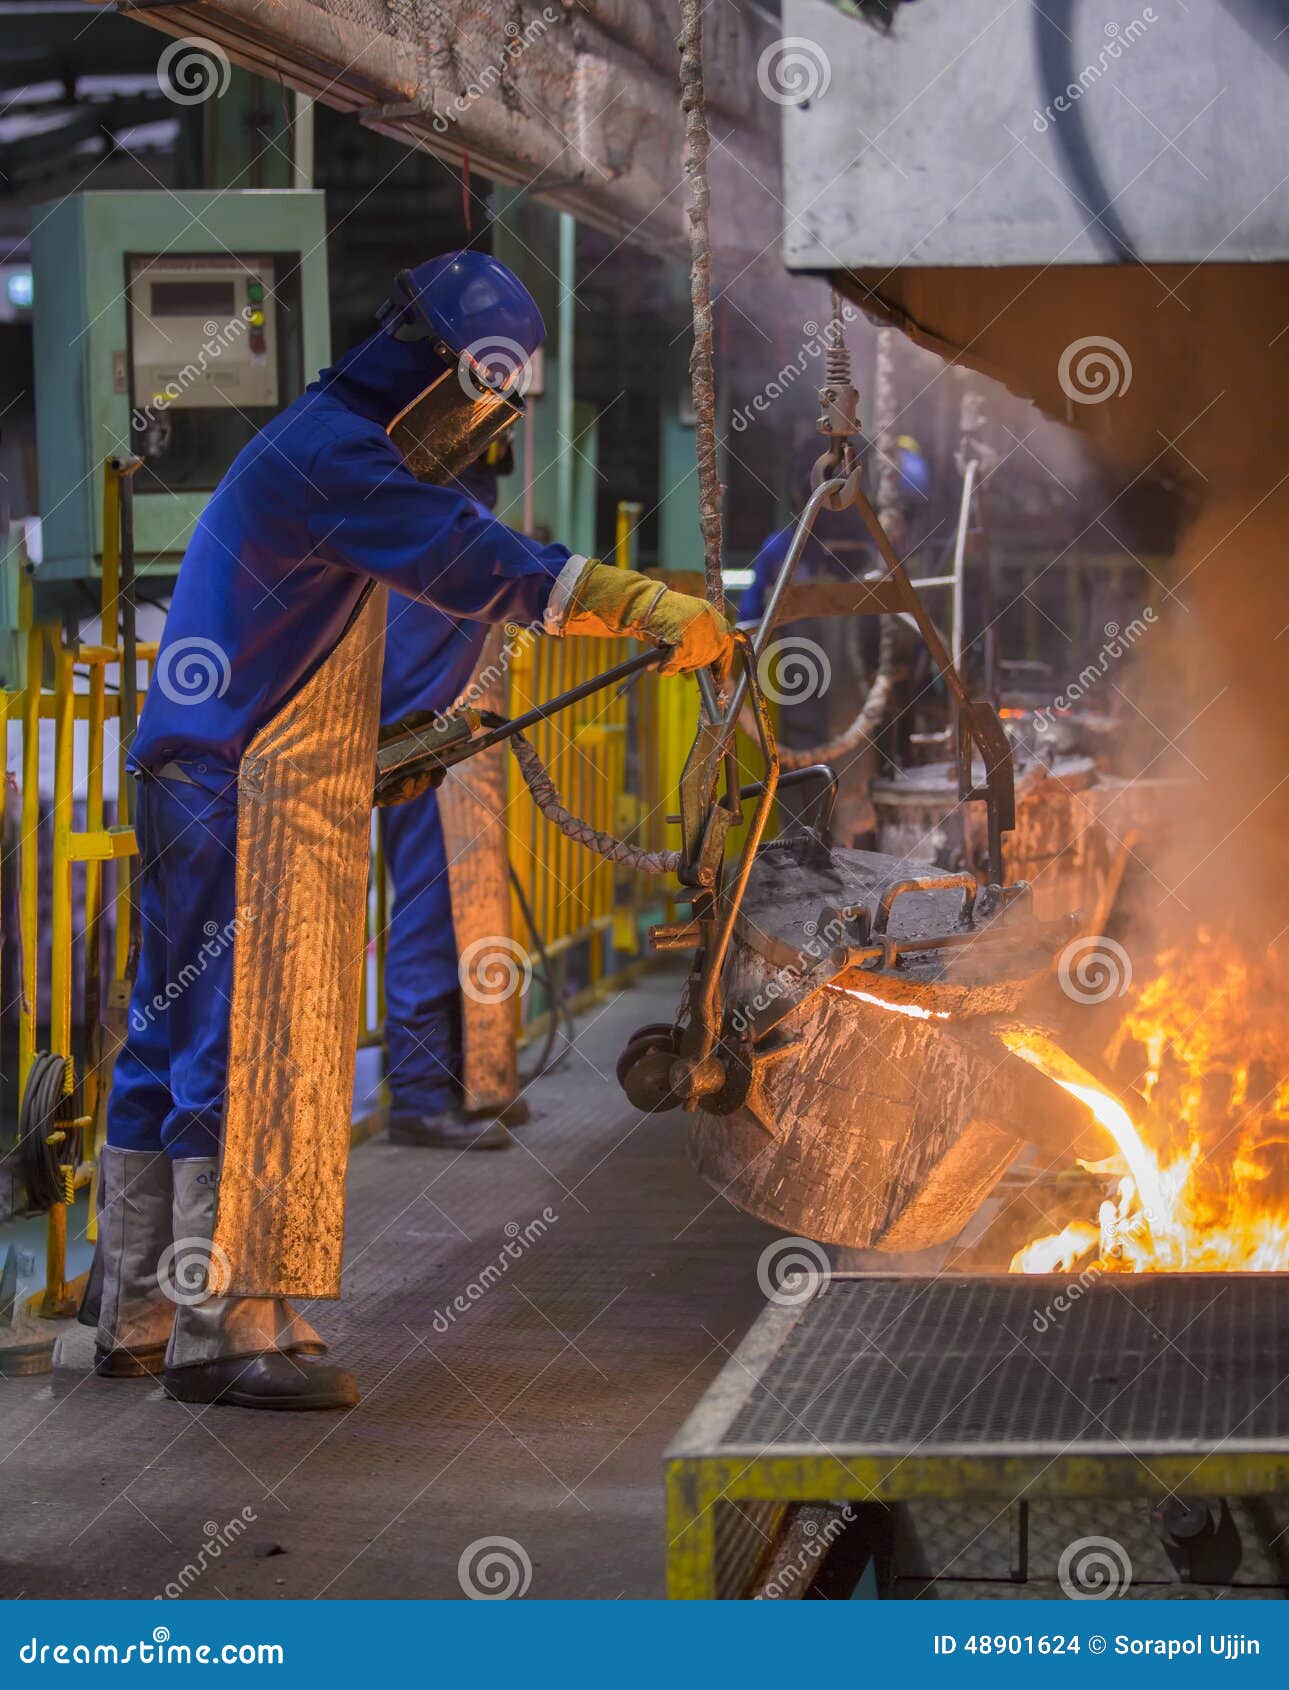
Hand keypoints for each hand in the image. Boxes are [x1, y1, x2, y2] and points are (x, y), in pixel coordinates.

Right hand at [561, 561, 733, 674]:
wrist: (642, 605)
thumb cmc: (659, 615)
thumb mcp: (687, 623)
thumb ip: (700, 638)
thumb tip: (709, 665)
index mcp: (712, 614)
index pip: (726, 643)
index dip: (722, 664)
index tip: (720, 680)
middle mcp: (710, 620)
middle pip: (710, 655)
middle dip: (694, 664)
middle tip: (678, 664)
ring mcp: (699, 628)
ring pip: (694, 660)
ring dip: (679, 666)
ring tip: (665, 662)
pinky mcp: (686, 638)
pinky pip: (679, 662)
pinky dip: (668, 667)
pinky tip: (660, 666)